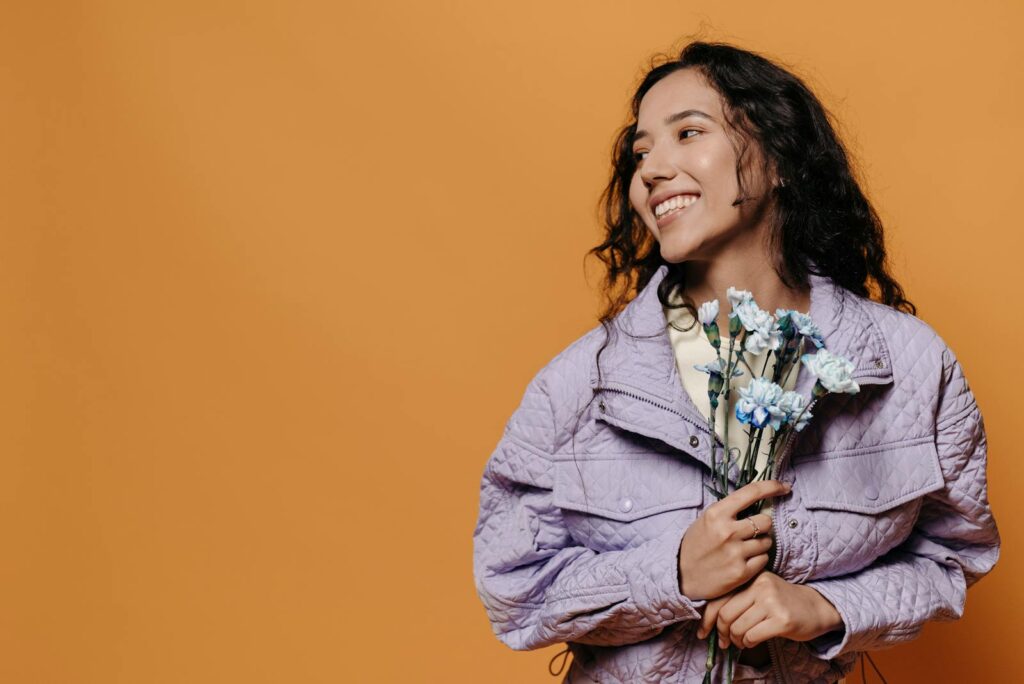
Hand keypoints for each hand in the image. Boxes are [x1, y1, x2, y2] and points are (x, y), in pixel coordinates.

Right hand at [678, 479, 789, 599]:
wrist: (681, 575)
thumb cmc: (697, 544)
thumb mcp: (706, 520)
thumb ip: (730, 511)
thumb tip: (759, 500)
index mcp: (717, 513)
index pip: (751, 492)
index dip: (772, 486)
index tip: (785, 487)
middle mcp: (727, 531)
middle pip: (766, 521)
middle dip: (763, 525)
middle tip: (752, 532)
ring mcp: (735, 552)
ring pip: (767, 541)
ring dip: (761, 544)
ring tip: (744, 548)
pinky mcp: (741, 572)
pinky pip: (764, 559)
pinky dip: (758, 559)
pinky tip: (744, 561)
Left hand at [696, 571, 843, 648]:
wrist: (816, 607)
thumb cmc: (781, 602)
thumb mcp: (758, 593)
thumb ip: (737, 600)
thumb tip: (709, 622)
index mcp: (751, 578)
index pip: (719, 598)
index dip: (707, 619)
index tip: (703, 632)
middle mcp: (760, 586)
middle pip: (725, 614)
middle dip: (721, 633)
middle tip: (724, 642)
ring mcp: (771, 602)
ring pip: (738, 627)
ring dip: (736, 640)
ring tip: (741, 642)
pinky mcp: (782, 619)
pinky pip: (752, 636)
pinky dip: (748, 643)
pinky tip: (752, 642)